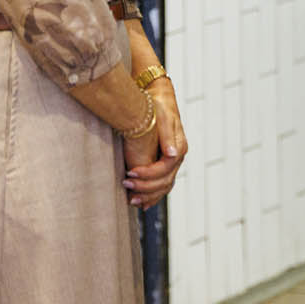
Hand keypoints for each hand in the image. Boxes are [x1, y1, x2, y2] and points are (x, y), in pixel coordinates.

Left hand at [123, 78, 186, 208]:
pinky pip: (162, 186)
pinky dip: (152, 196)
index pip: (164, 169)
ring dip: (148, 196)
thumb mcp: (163, 118)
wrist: (159, 101)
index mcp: (179, 148)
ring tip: (131, 199)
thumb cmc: (160, 108)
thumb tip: (173, 154)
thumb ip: (168, 136)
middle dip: (145, 187)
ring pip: (164, 187)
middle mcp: (177, 158)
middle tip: (126, 184)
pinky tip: (142, 202)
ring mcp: (172, 164)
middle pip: (164, 181)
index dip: (148, 174)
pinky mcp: (165, 166)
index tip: (130, 172)